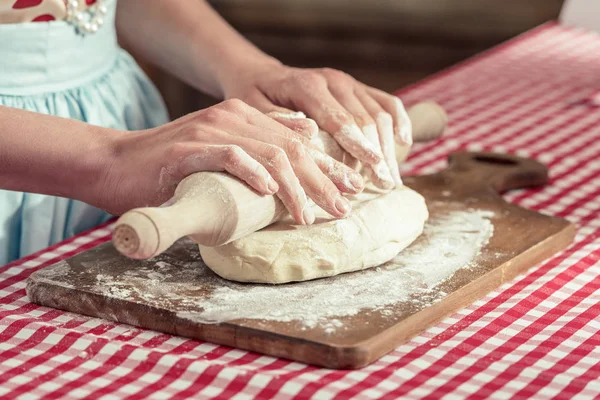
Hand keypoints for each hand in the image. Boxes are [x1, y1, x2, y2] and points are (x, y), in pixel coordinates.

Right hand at [101, 99, 362, 223]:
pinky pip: (231, 155)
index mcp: (244, 118)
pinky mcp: (188, 148)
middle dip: (323, 179)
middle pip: (292, 147)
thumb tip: (294, 157)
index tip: (351, 189)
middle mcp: (232, 117)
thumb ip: (253, 154)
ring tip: (313, 215)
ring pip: (269, 152)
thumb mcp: (218, 159)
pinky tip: (270, 192)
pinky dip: (253, 173)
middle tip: (343, 207)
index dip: (328, 165)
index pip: (298, 141)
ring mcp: (210, 130)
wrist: (112, 165)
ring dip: (296, 186)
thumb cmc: (168, 172)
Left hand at [222, 63, 412, 188]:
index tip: (375, 171)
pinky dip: (399, 120)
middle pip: (366, 119)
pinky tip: (404, 142)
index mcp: (308, 86)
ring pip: (380, 113)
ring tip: (392, 179)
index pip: (341, 120)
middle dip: (378, 155)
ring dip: (389, 147)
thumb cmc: (255, 98)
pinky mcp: (357, 87)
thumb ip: (279, 124)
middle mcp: (333, 80)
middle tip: (386, 186)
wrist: (261, 76)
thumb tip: (310, 137)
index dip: (360, 147)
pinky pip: (386, 101)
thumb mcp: (254, 111)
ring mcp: (348, 82)